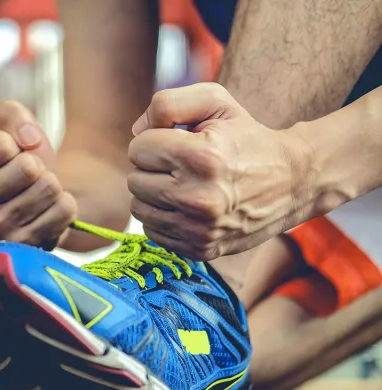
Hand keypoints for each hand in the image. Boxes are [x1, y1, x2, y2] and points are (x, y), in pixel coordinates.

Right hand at [0, 101, 76, 248]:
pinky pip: (64, 210)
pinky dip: (64, 205)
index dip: (17, 142)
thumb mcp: (10, 130)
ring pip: (49, 187)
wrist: (40, 200)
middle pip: (28, 167)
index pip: (2, 144)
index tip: (11, 155)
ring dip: (52, 185)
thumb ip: (12, 115)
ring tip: (37, 194)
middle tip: (27, 177)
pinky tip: (47, 211)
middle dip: (37, 164)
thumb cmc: (19, 162)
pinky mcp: (25, 246)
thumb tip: (29, 139)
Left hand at [128, 83, 312, 259]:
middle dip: (153, 167)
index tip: (178, 141)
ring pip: (139, 208)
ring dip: (154, 194)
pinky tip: (187, 206)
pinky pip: (152, 232)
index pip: (138, 148)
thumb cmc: (246, 137)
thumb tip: (136, 132)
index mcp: (201, 157)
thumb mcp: (215, 102)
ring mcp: (199, 229)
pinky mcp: (200, 249)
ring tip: (183, 184)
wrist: (292, 182)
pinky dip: (164, 217)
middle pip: (134, 180)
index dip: (155, 140)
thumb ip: (168, 104)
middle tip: (181, 164)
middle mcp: (198, 198)